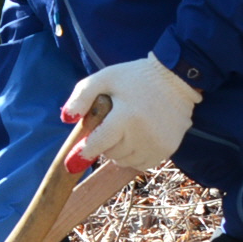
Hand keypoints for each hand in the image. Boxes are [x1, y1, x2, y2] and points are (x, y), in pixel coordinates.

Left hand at [65, 55, 199, 171]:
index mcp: (126, 116)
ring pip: (125, 161)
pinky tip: (135, 139)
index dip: (83, 152)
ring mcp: (157, 143)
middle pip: (110, 153)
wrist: (176, 78)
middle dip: (104, 144)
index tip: (71, 162)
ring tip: (124, 131)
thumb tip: (66, 119)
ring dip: (119, 151)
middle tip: (110, 126)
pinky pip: (141, 164)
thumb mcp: (104, 78)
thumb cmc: (135, 78)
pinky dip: (133, 156)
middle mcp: (143, 133)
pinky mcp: (168, 148)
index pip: (98, 143)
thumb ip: (81, 96)